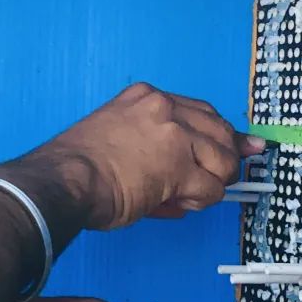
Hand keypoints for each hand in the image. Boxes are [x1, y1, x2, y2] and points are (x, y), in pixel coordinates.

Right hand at [38, 83, 264, 229]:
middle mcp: (164, 108)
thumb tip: (183, 174)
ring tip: (188, 195)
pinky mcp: (180, 166)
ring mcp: (174, 135)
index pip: (199, 110)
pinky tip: (182, 203)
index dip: (219, 133)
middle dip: (227, 156)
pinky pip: (212, 188)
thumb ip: (150, 143)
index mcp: (145, 97)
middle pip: (219, 130)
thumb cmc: (78, 167)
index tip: (237, 145)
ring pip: (223, 160)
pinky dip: (202, 201)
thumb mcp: (115, 135)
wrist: (64, 180)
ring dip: (213, 182)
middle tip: (222, 178)